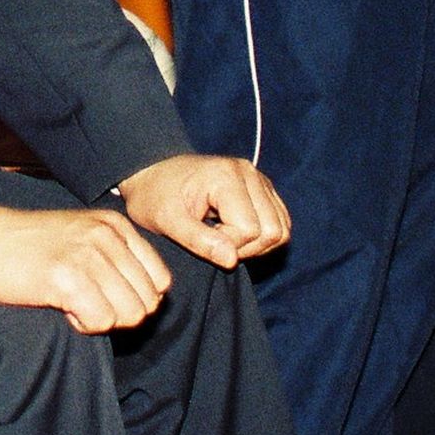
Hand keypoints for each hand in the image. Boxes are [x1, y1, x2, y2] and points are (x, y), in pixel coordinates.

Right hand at [0, 198, 169, 332]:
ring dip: (101, 319)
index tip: (103, 295)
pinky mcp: (67, 278)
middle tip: (86, 303)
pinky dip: (82, 324)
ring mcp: (88, 256)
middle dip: (119, 314)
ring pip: (129, 315)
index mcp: (115, 226)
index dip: (134, 299)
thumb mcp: (81, 237)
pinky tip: (61, 307)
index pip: (160, 282)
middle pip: (147, 303)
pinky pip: (100, 322)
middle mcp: (107, 237)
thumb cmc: (26, 246)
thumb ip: (115, 259)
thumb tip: (146, 303)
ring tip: (72, 303)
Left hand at [115, 152, 290, 267]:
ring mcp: (260, 180)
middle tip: (214, 242)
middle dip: (245, 248)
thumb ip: (198, 240)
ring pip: (281, 230)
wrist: (153, 175)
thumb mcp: (166, 221)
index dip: (226, 246)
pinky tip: (233, 233)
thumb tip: (231, 261)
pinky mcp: (263, 190)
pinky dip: (261, 238)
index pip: (249, 230)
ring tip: (223, 238)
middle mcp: (250, 173)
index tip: (200, 238)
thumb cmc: (155, 196)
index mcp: (226, 176)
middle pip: (273, 231)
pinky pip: (281, 224)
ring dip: (255, 245)